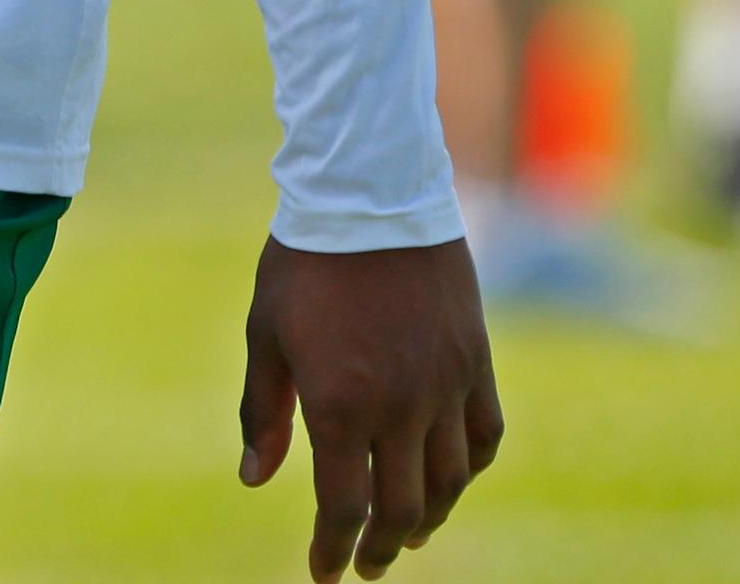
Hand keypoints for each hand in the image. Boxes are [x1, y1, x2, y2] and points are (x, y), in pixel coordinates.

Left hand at [238, 236, 501, 580]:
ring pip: (450, 481)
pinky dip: (469, 470)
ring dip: (427, 518)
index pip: (344, 508)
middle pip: (400, 508)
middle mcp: (401, 405)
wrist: (371, 193)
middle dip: (378, 547)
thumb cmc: (305, 263)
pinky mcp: (477, 361)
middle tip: (366, 566)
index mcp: (341, 403)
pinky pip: (485, 436)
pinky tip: (449, 480)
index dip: (333, 550)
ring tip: (406, 535)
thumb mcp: (266, 334)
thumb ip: (264, 413)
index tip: (324, 573)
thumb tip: (255, 480)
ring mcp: (447, 385)